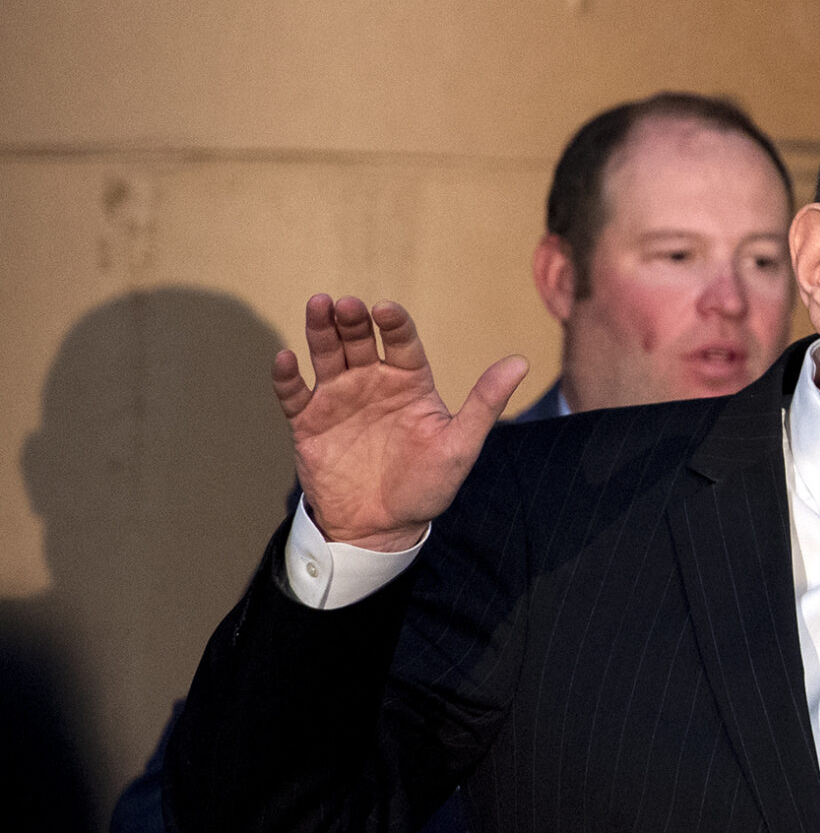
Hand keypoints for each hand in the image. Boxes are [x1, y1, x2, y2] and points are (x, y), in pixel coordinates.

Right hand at [271, 296, 528, 551]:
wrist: (382, 527)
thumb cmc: (427, 486)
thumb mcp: (460, 446)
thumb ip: (485, 403)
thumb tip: (520, 361)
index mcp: (409, 383)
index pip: (401, 343)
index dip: (393, 324)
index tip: (385, 310)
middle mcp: (372, 382)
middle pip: (359, 340)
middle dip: (351, 320)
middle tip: (346, 305)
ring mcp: (338, 398)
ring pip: (326, 354)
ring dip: (320, 330)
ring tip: (318, 306)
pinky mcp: (309, 420)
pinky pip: (294, 392)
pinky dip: (287, 376)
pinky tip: (287, 360)